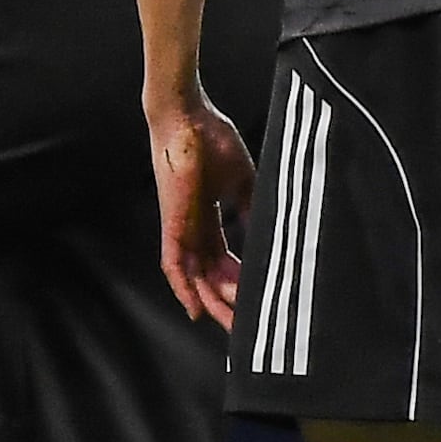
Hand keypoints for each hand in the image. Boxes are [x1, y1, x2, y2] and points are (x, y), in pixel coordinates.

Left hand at [147, 95, 252, 326]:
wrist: (188, 115)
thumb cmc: (213, 139)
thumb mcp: (243, 180)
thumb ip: (252, 207)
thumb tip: (269, 229)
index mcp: (209, 217)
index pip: (224, 260)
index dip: (240, 281)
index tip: (258, 299)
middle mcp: (193, 227)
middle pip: (210, 276)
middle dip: (230, 302)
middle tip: (250, 326)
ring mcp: (180, 226)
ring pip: (194, 278)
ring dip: (214, 302)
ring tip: (235, 325)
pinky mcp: (172, 223)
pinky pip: (173, 264)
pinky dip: (183, 288)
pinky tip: (197, 310)